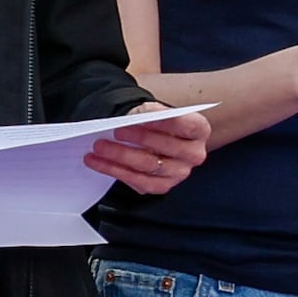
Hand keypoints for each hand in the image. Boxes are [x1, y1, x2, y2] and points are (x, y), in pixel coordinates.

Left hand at [84, 109, 207, 194]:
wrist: (154, 137)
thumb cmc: (155, 122)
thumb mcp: (154, 111)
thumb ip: (148, 112)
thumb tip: (132, 118)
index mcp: (199, 130)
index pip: (185, 125)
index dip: (163, 122)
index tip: (142, 118)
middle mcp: (194, 154)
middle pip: (166, 146)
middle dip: (138, 138)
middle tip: (115, 131)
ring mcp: (180, 173)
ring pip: (149, 166)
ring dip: (121, 156)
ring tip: (99, 147)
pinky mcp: (162, 186)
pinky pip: (138, 181)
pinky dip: (115, 171)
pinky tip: (98, 162)